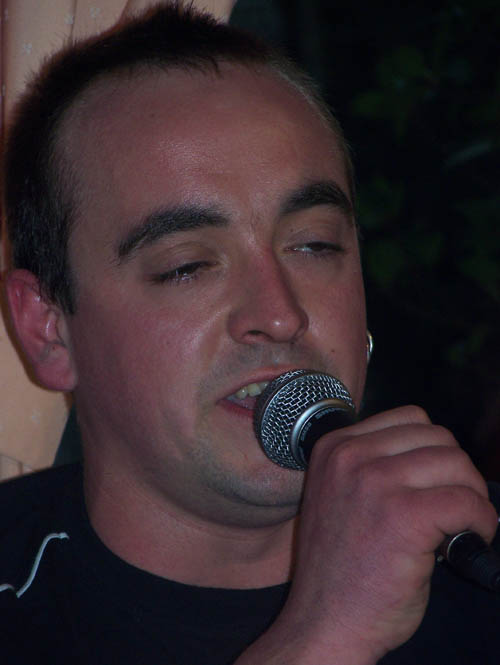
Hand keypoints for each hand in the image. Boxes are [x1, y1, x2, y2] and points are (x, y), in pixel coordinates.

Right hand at [237, 406, 497, 663]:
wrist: (324, 620)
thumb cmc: (338, 566)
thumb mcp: (338, 494)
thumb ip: (372, 465)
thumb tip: (433, 456)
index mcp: (334, 447)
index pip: (410, 418)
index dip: (432, 450)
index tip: (435, 479)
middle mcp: (351, 457)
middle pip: (438, 437)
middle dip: (456, 470)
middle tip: (454, 504)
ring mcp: (375, 483)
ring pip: (456, 464)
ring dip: (471, 494)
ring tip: (463, 522)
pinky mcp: (404, 517)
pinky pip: (466, 502)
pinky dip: (482, 520)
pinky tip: (472, 537)